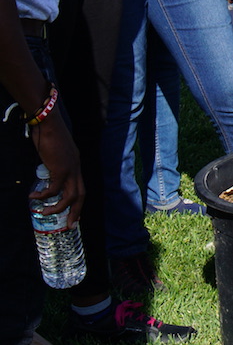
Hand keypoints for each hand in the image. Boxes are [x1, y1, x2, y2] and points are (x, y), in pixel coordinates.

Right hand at [29, 111, 82, 225]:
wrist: (49, 124)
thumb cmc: (49, 135)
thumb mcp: (54, 152)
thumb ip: (54, 163)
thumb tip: (47, 171)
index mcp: (75, 164)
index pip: (81, 187)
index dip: (78, 201)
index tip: (74, 214)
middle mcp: (76, 168)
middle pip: (81, 195)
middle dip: (76, 211)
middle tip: (70, 225)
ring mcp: (70, 169)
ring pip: (70, 196)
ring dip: (58, 207)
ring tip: (44, 212)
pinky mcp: (61, 169)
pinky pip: (54, 189)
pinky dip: (44, 196)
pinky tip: (34, 196)